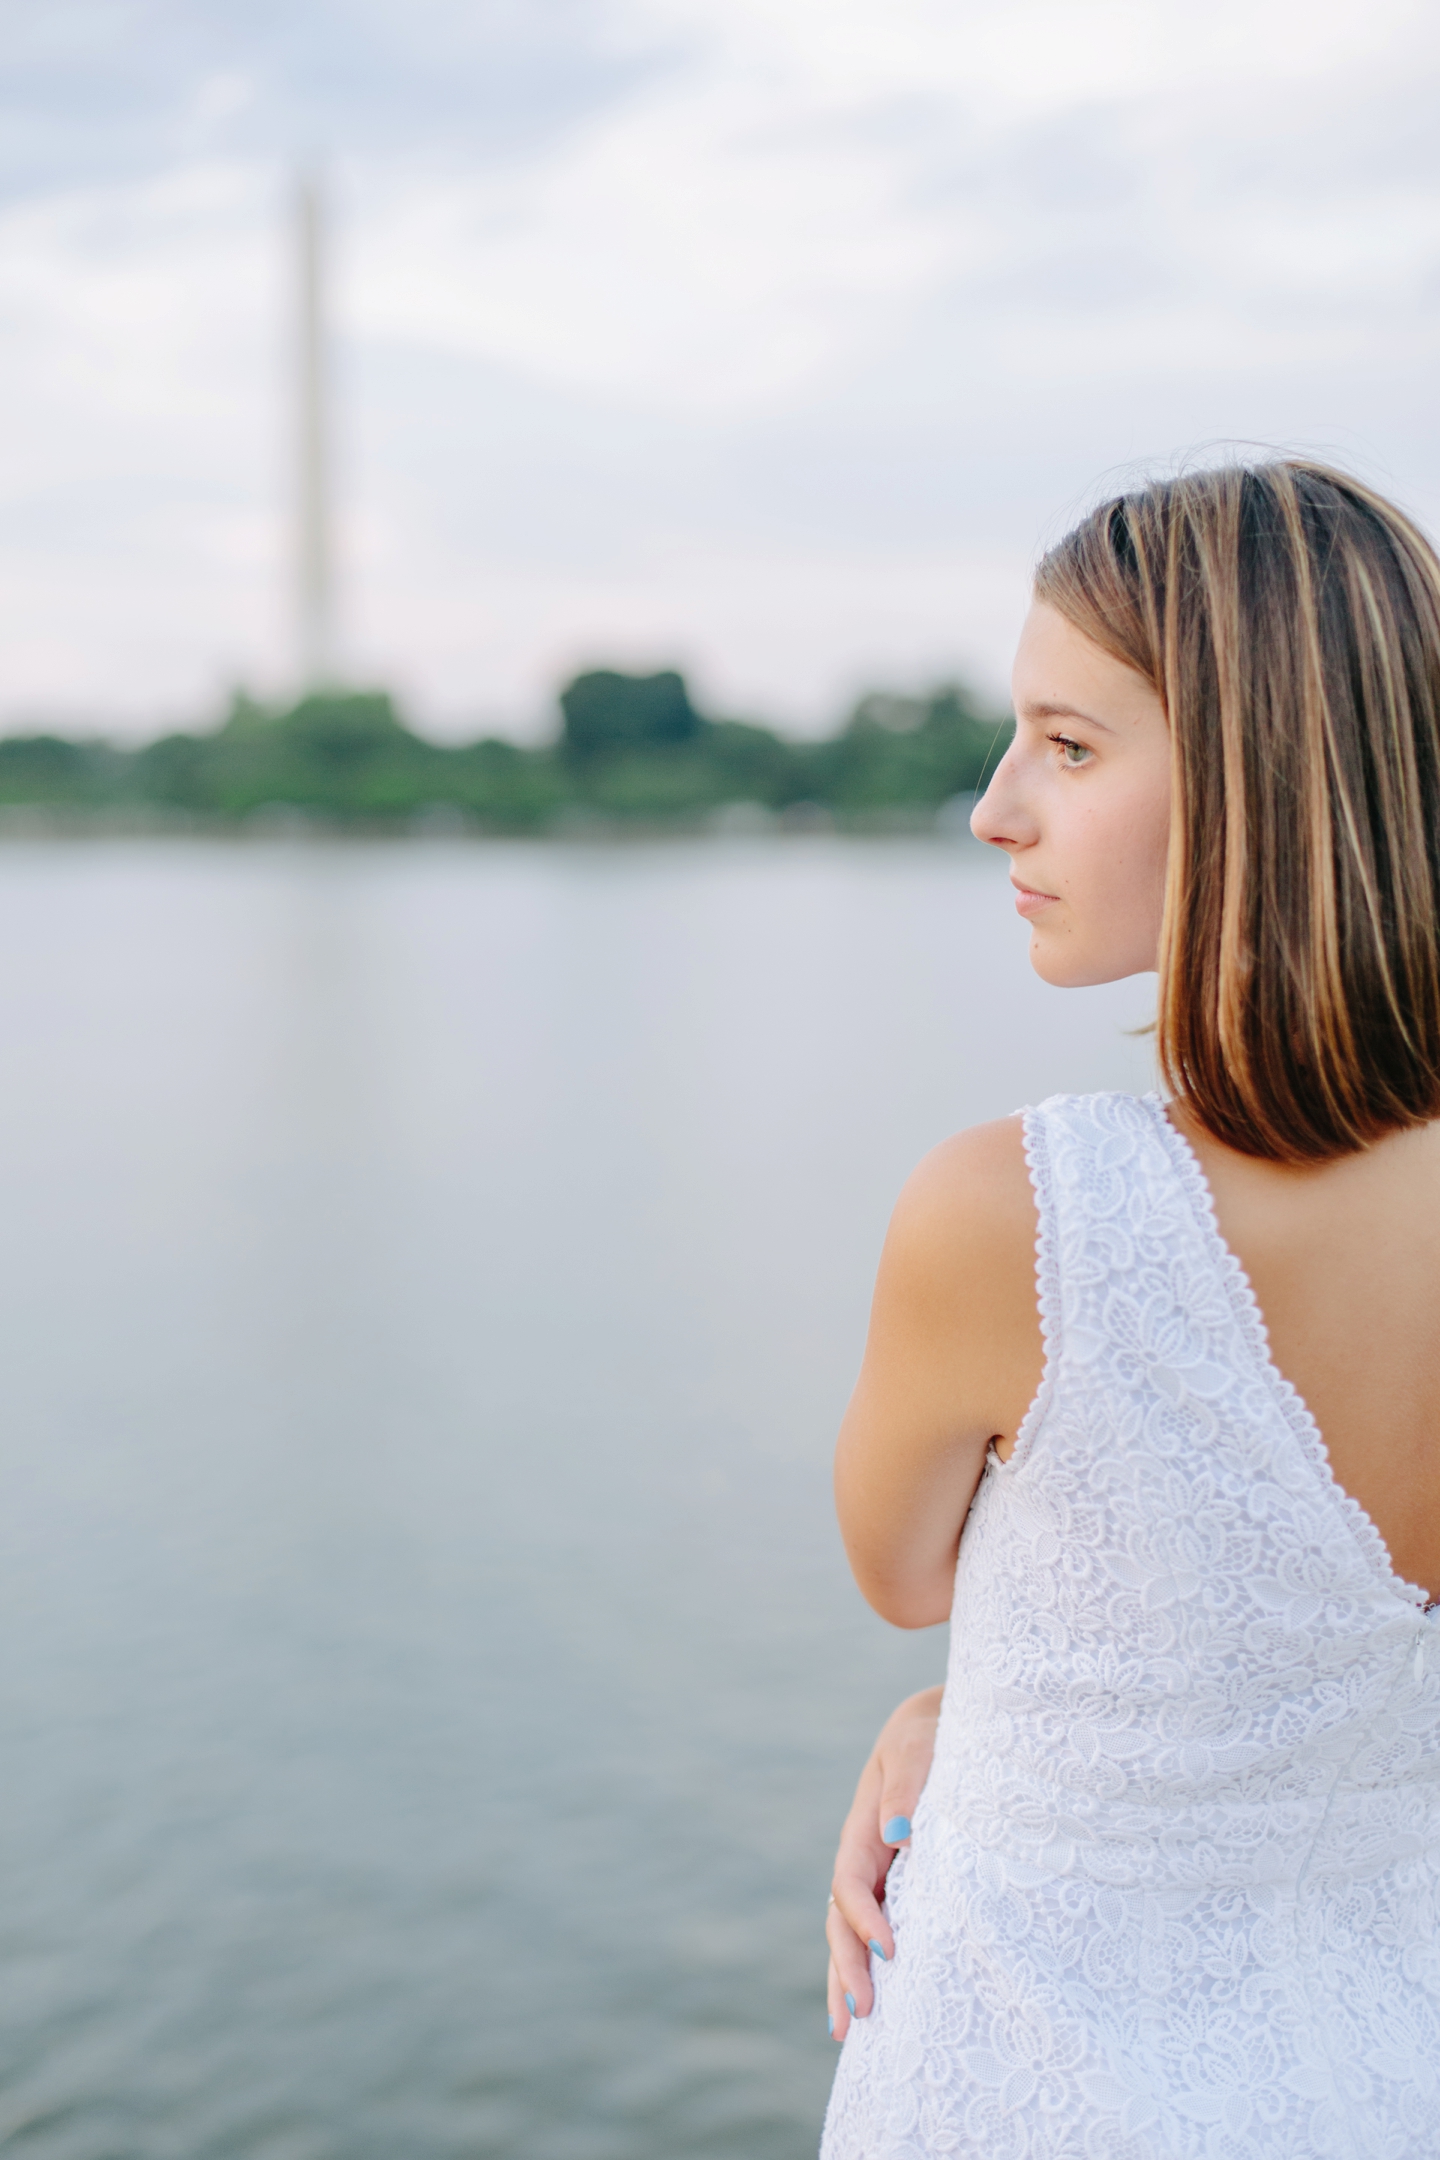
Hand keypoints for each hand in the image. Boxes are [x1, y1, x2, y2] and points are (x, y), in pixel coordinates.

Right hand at [825, 1685, 941, 2041]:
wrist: (944, 1727)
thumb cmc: (931, 1734)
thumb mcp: (917, 1747)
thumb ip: (906, 1786)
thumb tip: (897, 1833)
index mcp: (861, 1830)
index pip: (849, 1883)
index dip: (863, 1918)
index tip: (890, 1950)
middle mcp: (864, 1859)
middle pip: (841, 1920)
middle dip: (847, 1966)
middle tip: (862, 2014)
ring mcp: (878, 1876)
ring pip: (851, 1934)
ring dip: (847, 1978)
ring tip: (848, 2032)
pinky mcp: (899, 1886)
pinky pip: (878, 1929)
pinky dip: (869, 1966)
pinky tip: (876, 2004)